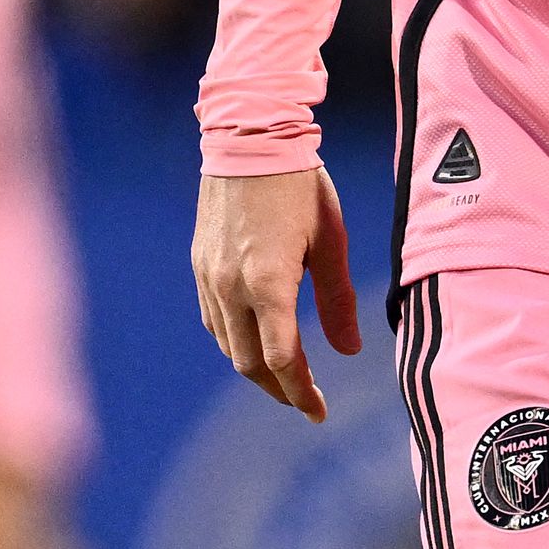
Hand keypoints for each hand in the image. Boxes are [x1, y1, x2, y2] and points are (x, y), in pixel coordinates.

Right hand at [191, 166, 363, 421]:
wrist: (249, 136)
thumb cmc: (301, 183)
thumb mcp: (332, 238)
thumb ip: (338, 298)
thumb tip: (348, 351)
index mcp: (269, 282)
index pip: (282, 358)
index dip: (301, 392)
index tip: (319, 412)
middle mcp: (231, 285)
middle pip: (248, 363)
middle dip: (278, 389)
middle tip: (306, 402)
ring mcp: (209, 276)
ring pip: (227, 345)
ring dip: (255, 369)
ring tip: (286, 377)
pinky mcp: (200, 265)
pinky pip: (214, 320)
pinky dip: (235, 341)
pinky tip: (256, 340)